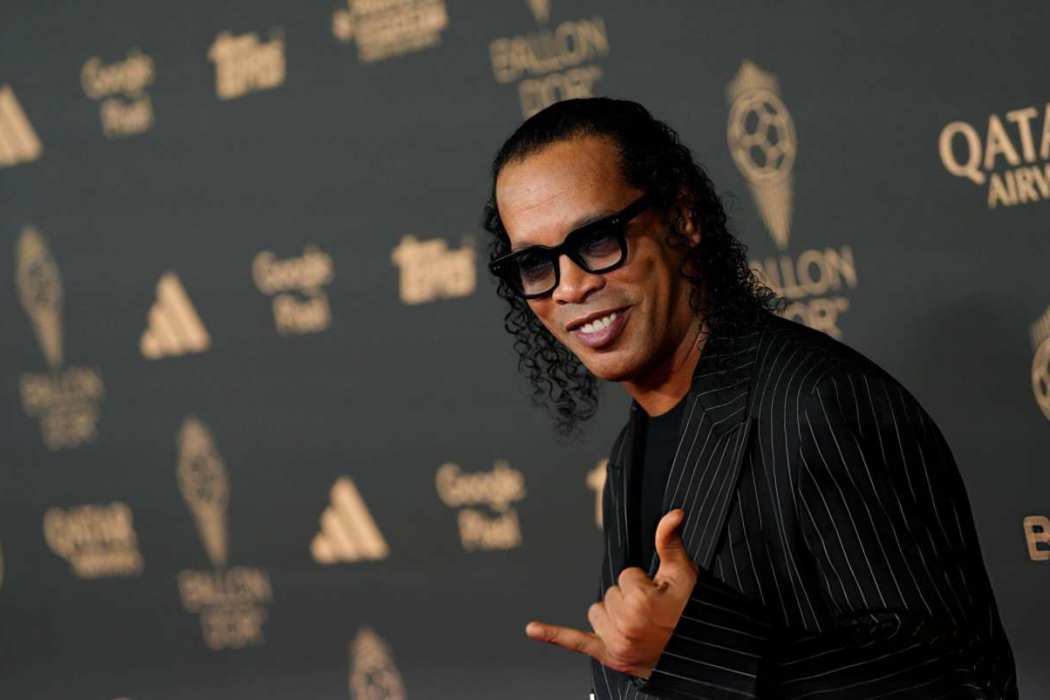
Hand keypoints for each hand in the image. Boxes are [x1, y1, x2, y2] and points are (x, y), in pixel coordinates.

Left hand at [525, 508, 697, 678]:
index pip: (626, 575)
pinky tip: (532, 628)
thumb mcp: (686, 575)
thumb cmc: (695, 614)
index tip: (661, 597)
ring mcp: (616, 644)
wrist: (701, 655)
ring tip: (642, 625)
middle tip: (656, 614)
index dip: (646, 583)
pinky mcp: (610, 656)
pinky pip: (576, 642)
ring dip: (615, 615)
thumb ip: (671, 541)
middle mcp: (625, 625)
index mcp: (641, 602)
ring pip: (597, 612)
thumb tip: (674, 513)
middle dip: (632, 599)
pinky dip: (554, 635)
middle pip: (610, 593)